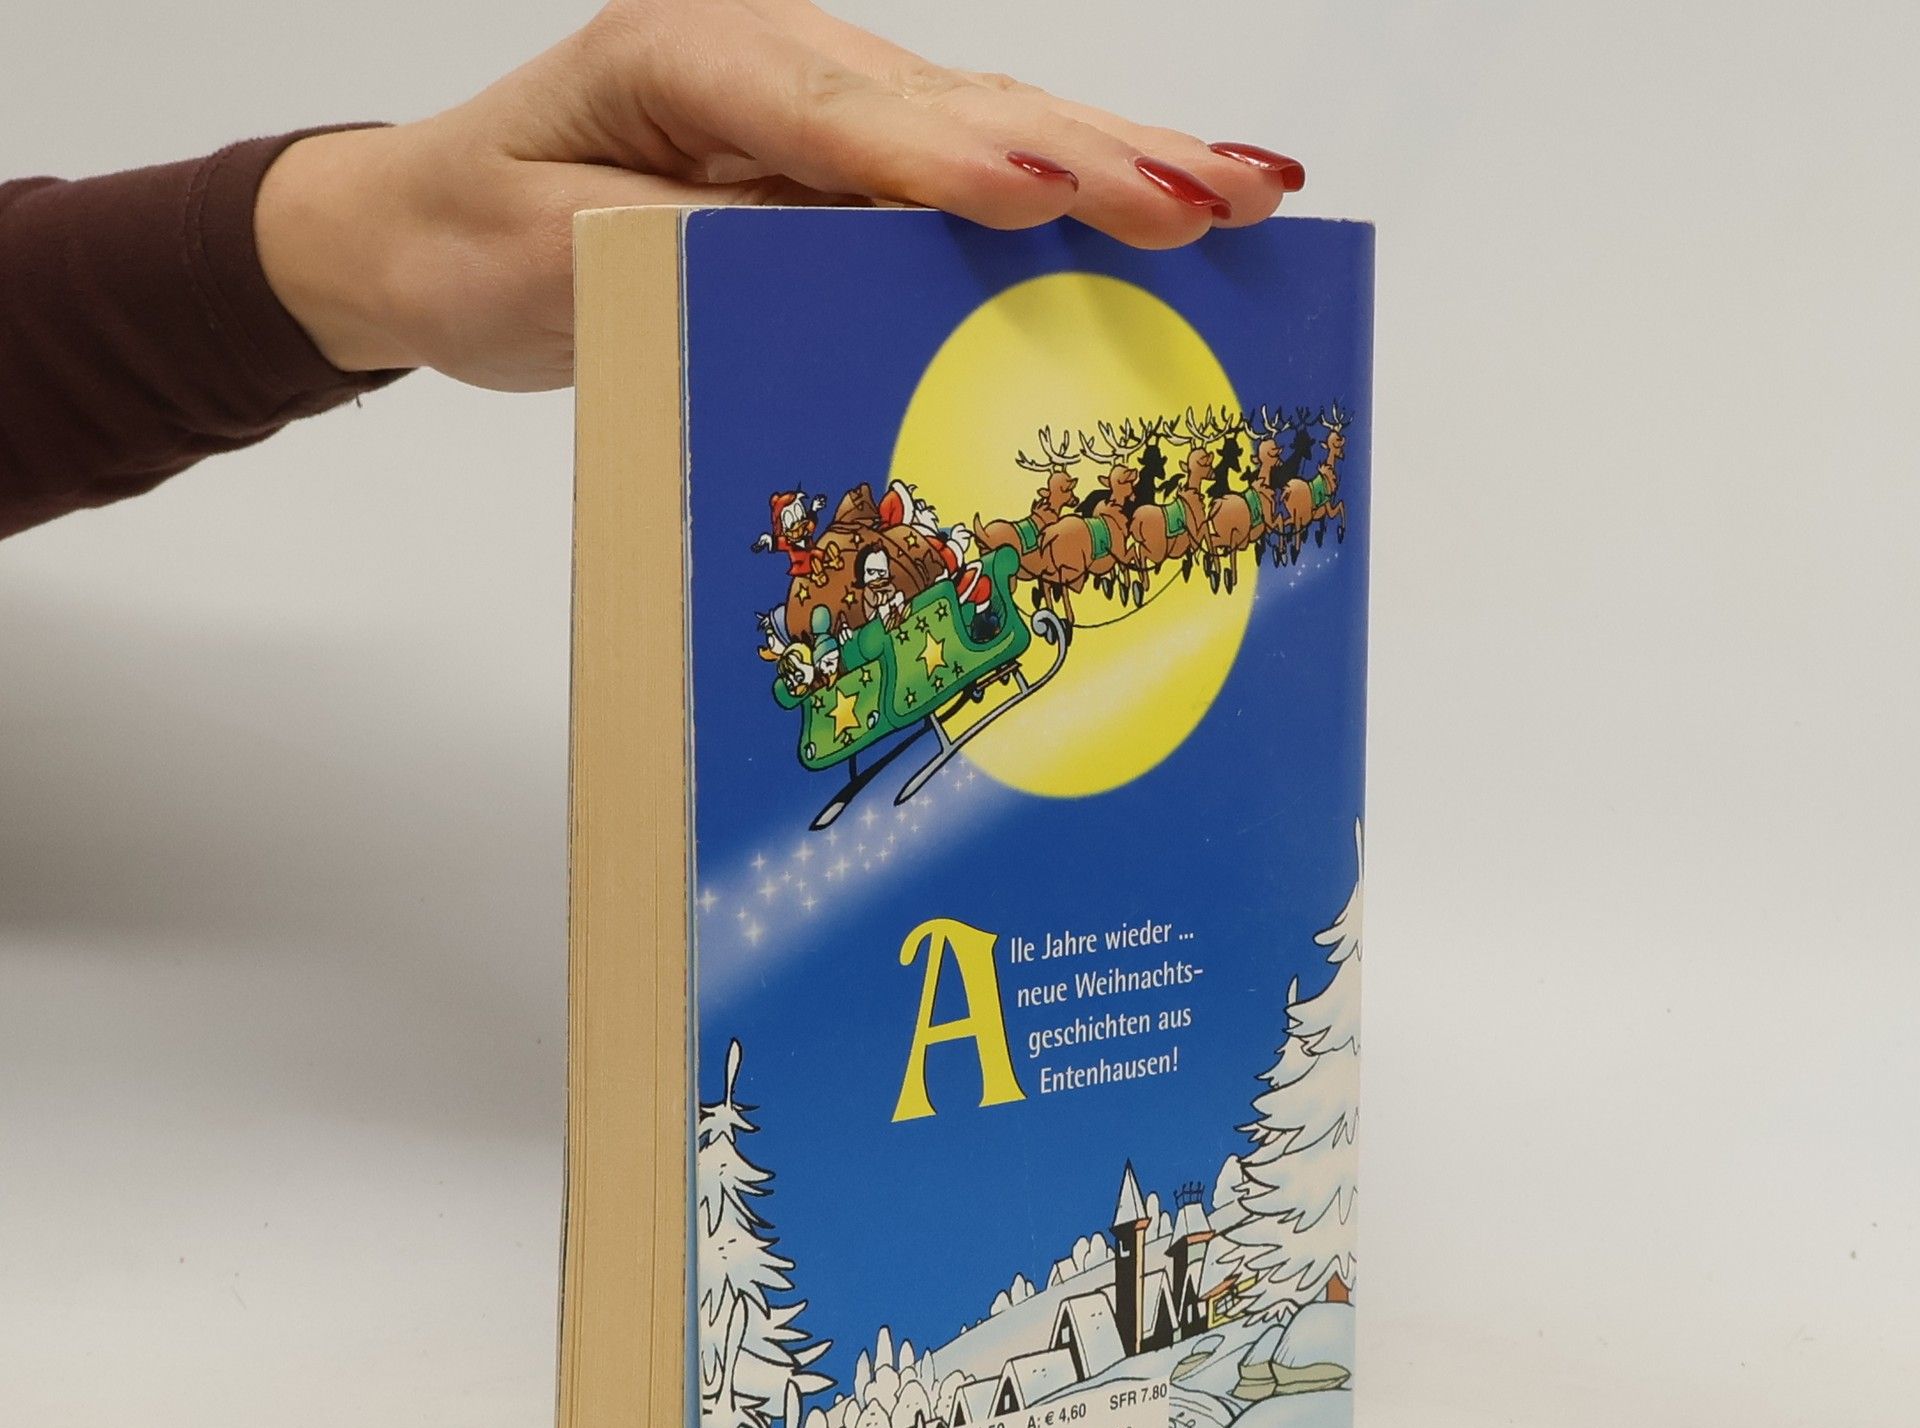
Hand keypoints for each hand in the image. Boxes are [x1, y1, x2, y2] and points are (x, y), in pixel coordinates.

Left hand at [254, 0, 1304, 391]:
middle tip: (1219, 200)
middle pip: (954, 105)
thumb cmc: (476, 241)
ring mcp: (817, 100)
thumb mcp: (558, 261)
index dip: (952, 159)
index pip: (837, 114)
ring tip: (1244, 191)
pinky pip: (969, 164)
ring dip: (1120, 160)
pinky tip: (1170, 196)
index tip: (1054, 191)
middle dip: (1094, 155)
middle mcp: (772, 58)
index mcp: (687, 59)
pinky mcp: (839, 154)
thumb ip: (695, 245)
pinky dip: (1074, 183)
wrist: (426, 227)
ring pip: (988, 123)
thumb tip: (838, 254)